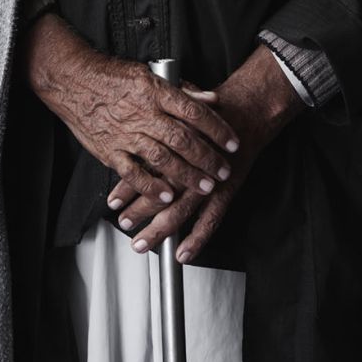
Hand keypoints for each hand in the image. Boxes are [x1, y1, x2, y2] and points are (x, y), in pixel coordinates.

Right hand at [20, 11, 239, 204]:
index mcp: (155, 92)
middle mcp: (143, 113)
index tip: (233, 143)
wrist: (74, 81)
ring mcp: (126, 134)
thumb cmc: (112, 77)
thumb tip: (211, 99)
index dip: (217, 129)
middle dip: (207, 157)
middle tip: (224, 170)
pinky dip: (149, 186)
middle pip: (182, 139)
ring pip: (161, 158)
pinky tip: (165, 195)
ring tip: (204, 186)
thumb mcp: (150, 74)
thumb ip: (182, 89)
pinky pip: (132, 173)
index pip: (194, 111)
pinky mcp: (109, 150)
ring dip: (186, 175)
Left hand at [105, 43, 305, 262]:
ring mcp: (210, 178)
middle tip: (123, 223)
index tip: (112, 199)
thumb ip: (158, 122)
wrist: (249, 109)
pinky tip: (184, 253)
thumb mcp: (181, 108)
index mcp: (176, 143)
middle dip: (138, 211)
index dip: (127, 185)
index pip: (146, 168)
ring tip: (141, 242)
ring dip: (159, 229)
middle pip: (159, 191)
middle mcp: (191, 163)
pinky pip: (212, 218)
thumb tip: (130, 128)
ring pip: (180, 209)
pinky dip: (197, 238)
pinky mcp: (227, 188)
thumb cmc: (213, 110)